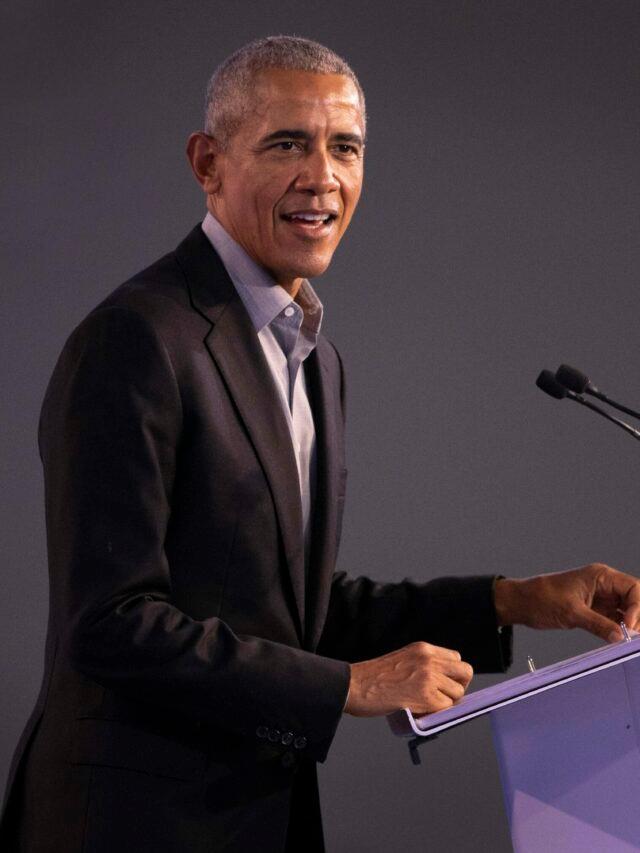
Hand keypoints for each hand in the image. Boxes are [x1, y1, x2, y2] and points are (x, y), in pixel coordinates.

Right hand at [344, 641, 472, 717]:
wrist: (354, 685)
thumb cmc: (373, 677)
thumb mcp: (403, 659)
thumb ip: (423, 665)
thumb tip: (444, 681)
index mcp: (423, 648)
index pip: (456, 658)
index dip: (453, 674)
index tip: (445, 684)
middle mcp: (429, 659)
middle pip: (465, 672)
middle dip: (459, 686)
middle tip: (445, 696)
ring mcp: (429, 677)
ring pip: (458, 693)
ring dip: (446, 702)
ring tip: (427, 704)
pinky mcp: (426, 697)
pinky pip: (446, 708)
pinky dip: (436, 713)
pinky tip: (420, 710)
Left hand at [495, 563, 639, 641]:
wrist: (522, 602)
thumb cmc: (541, 598)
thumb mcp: (571, 613)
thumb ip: (598, 624)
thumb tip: (621, 637)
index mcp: (600, 576)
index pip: (633, 588)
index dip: (638, 607)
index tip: (631, 626)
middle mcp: (604, 585)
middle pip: (634, 599)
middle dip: (638, 617)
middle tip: (634, 638)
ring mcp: (601, 598)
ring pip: (627, 611)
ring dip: (631, 625)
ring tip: (629, 641)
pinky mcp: (595, 611)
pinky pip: (615, 620)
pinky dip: (620, 630)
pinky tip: (620, 641)